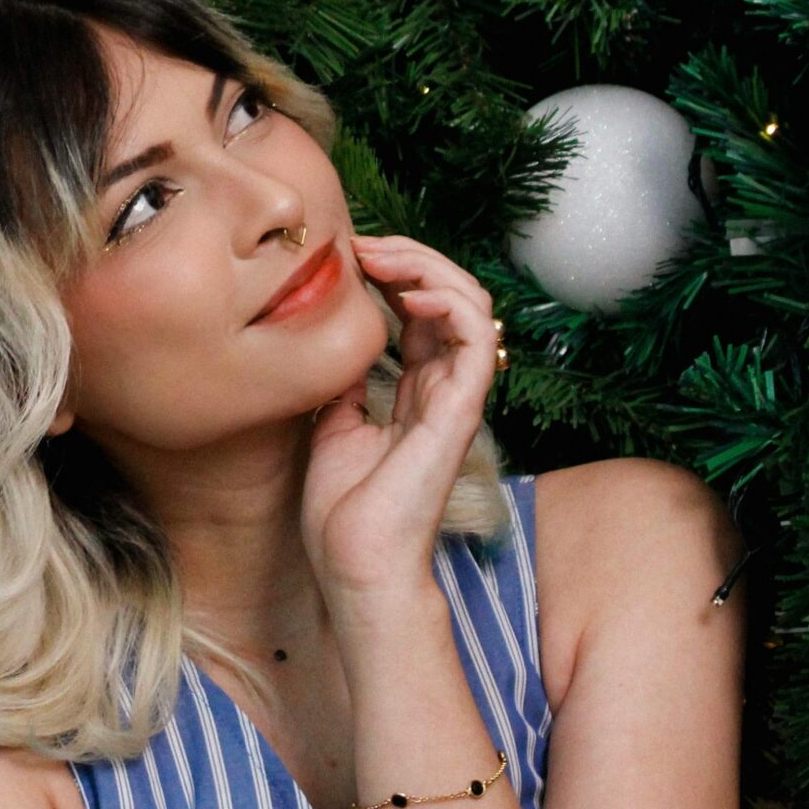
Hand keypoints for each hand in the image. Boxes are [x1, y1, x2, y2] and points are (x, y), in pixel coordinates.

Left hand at [302, 234, 500, 601]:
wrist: (355, 564)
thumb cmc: (344, 512)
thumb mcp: (330, 426)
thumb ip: (344, 384)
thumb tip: (336, 345)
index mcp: (416, 390)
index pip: (422, 309)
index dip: (392, 272)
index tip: (348, 255)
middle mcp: (443, 387)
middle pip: (450, 296)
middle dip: (410, 256)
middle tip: (363, 244)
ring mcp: (456, 396)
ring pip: (472, 304)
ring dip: (429, 267)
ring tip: (383, 258)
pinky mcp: (461, 409)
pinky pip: (477, 337)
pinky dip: (449, 302)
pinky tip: (408, 296)